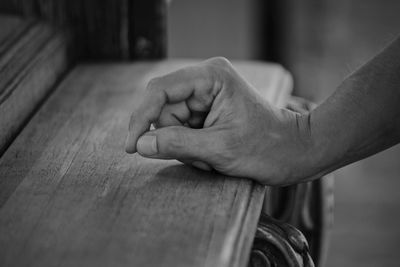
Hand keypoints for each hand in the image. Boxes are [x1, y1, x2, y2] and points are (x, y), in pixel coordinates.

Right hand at [125, 57, 313, 184]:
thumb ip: (176, 144)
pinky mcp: (207, 109)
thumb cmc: (267, 148)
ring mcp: (206, 94)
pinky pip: (182, 129)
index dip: (141, 118)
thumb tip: (140, 144)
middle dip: (173, 137)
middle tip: (198, 157)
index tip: (131, 146)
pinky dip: (191, 147)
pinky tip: (212, 155)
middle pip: (163, 108)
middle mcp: (205, 79)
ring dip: (184, 146)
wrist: (293, 152)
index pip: (159, 91)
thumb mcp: (219, 149)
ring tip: (211, 157)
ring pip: (171, 122)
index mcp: (211, 77)